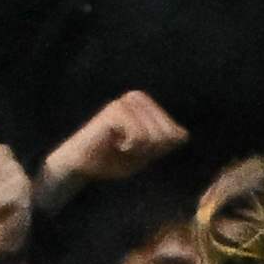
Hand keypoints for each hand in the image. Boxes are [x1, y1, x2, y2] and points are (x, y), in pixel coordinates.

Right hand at [42, 89, 184, 193]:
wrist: (79, 166)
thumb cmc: (112, 160)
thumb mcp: (146, 154)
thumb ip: (165, 143)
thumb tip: (183, 135)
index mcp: (148, 105)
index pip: (177, 133)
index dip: (159, 152)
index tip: (136, 151)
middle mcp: (139, 98)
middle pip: (168, 135)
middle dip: (150, 151)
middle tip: (127, 150)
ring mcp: (127, 102)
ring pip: (154, 136)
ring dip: (138, 150)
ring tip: (120, 147)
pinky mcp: (116, 110)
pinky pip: (139, 136)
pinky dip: (129, 148)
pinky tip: (115, 144)